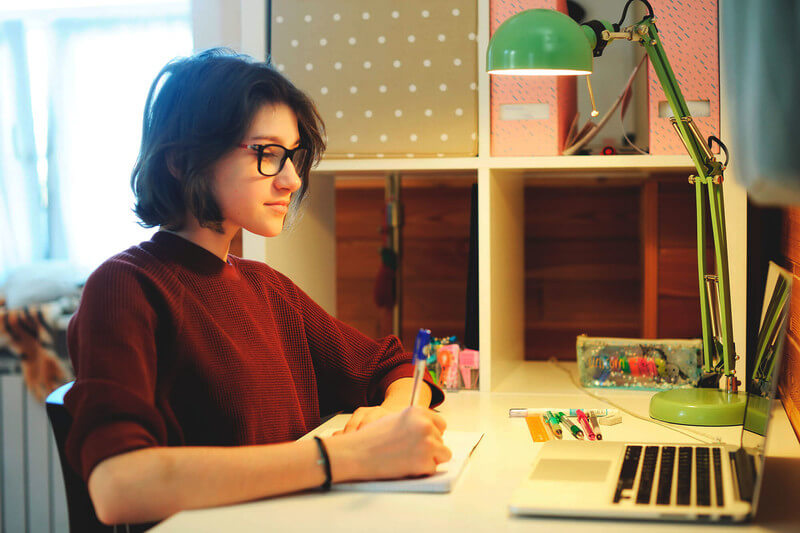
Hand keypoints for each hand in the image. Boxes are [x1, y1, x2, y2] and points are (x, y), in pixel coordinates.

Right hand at [325, 407, 451, 481]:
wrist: (357, 453)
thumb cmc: (371, 437)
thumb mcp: (395, 419)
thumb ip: (414, 422)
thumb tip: (428, 430)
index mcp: (418, 412)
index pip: (441, 424)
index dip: (432, 433)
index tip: (424, 439)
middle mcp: (426, 425)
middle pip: (441, 440)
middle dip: (429, 447)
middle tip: (409, 451)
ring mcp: (427, 443)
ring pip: (443, 454)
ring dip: (429, 458)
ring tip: (408, 458)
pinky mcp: (425, 462)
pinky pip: (432, 469)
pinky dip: (421, 471)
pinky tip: (405, 465)